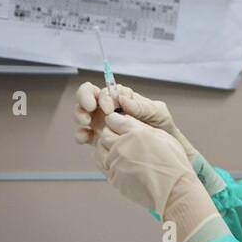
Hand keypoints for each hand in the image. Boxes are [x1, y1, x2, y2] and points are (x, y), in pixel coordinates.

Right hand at [74, 82, 197, 162]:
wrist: (162, 151)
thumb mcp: (158, 113)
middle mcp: (109, 107)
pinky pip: (83, 134)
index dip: (104, 96)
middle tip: (89, 109)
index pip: (107, 90)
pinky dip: (80, 134)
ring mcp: (101, 122)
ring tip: (85, 123)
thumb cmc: (162, 127)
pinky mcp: (97, 138)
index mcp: (122, 98)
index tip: (109, 109)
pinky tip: (84, 139)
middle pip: (88, 95)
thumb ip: (142, 106)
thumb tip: (124, 100)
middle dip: (84, 99)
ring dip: (79, 115)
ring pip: (82, 112)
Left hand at [96, 113, 221, 241]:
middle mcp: (122, 147)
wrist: (175, 191)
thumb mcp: (162, 136)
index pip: (114, 120)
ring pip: (100, 150)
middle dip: (110, 134)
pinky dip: (108, 162)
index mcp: (135, 133)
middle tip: (121, 138)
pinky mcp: (114, 179)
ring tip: (120, 152)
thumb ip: (141, 126)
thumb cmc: (173, 162)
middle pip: (104, 135)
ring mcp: (116, 164)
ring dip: (106, 148)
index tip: (120, 125)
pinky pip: (103, 166)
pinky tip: (120, 163)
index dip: (116, 121)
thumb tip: (126, 119)